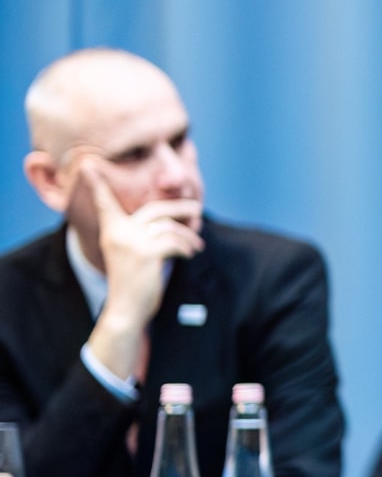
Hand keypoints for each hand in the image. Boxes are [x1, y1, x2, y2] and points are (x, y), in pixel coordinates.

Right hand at [80, 163, 201, 382]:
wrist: (125, 310)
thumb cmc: (132, 282)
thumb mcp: (132, 253)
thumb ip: (143, 234)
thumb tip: (174, 220)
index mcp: (112, 230)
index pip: (104, 202)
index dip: (97, 184)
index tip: (88, 165)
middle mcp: (119, 232)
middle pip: (156, 208)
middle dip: (181, 207)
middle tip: (198, 209)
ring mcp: (132, 242)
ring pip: (170, 226)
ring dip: (189, 235)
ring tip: (197, 244)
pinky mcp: (147, 254)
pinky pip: (175, 242)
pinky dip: (188, 247)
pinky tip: (191, 253)